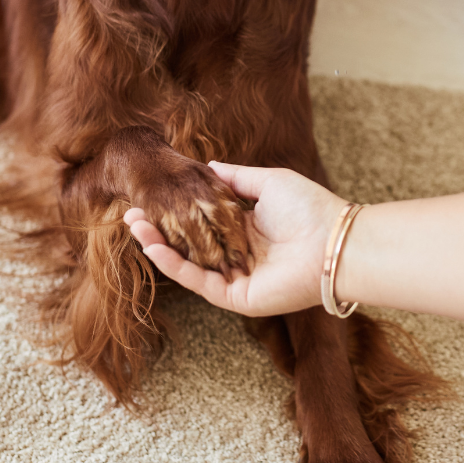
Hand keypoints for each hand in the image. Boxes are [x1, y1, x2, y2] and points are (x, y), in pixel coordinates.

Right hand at [124, 161, 344, 316]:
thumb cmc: (309, 208)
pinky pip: (198, 281)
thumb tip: (208, 166)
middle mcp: (237, 254)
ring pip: (188, 262)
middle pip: (188, 243)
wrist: (332, 241)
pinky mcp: (236, 296)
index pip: (202, 221)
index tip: (151, 195)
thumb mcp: (267, 182)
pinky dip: (174, 265)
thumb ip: (236, 178)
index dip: (176, 210)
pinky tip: (153, 247)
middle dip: (158, 229)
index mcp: (246, 229)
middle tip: (130, 213)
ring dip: (158, 246)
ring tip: (133, 224)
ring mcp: (234, 277)